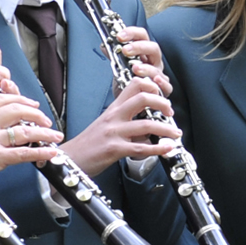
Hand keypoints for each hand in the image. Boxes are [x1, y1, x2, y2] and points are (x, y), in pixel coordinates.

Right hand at [0, 93, 59, 180]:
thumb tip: (11, 122)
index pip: (1, 100)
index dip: (21, 99)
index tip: (33, 104)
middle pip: (16, 110)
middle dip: (37, 114)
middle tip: (47, 121)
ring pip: (24, 131)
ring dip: (45, 133)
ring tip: (56, 136)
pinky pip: (24, 153)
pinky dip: (41, 151)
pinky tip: (51, 152)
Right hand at [58, 76, 179, 176]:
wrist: (70, 159)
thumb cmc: (89, 143)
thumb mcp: (105, 124)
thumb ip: (125, 120)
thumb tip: (146, 124)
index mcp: (113, 109)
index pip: (133, 86)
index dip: (151, 85)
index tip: (161, 93)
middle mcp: (114, 117)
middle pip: (142, 99)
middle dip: (162, 103)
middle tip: (170, 112)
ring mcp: (114, 132)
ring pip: (146, 125)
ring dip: (166, 129)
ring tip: (175, 133)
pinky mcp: (114, 149)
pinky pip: (141, 148)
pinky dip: (158, 148)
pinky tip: (167, 148)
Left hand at [110, 26, 172, 97]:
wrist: (129, 103)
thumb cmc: (126, 83)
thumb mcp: (119, 68)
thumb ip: (114, 56)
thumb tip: (104, 46)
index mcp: (144, 53)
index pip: (142, 36)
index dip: (132, 33)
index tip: (119, 36)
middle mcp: (153, 62)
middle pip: (153, 48)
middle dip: (139, 47)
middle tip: (125, 50)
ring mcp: (159, 75)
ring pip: (157, 67)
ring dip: (146, 67)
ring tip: (135, 68)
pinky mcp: (163, 89)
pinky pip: (167, 85)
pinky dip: (162, 83)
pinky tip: (155, 80)